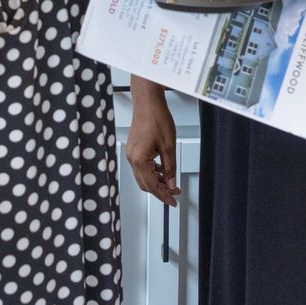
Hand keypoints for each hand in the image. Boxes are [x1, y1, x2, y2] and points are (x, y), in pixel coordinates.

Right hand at [124, 83, 180, 205]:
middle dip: (160, 191)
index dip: (163, 196)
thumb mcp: (169, 146)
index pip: (152, 186)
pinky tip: (162, 171)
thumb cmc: (156, 118)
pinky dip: (152, 172)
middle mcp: (132, 158)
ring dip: (156, 181)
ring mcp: (131, 153)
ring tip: (170, 183)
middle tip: (174, 194)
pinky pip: (142, 167)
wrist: (147, 102)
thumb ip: (170, 168)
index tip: (172, 201)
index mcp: (139, 160)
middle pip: (145, 184)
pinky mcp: (134, 148)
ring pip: (143, 176)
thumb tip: (171, 184)